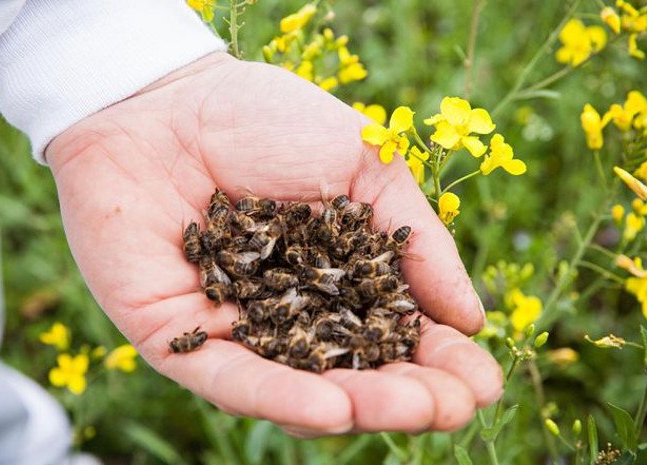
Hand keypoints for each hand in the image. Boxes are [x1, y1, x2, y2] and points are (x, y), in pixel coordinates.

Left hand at [46, 52, 501, 435]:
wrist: (164, 99)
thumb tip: (472, 318)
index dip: (442, 362)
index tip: (482, 380)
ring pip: (301, 392)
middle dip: (410, 396)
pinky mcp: (179, 340)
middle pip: (356, 376)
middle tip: (455, 405)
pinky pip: (232, 380)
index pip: (398, 335)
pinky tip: (333, 409)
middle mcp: (293, 317)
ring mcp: (238, 332)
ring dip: (361, 406)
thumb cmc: (266, 121)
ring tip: (413, 407)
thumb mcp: (366, 167)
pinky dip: (281, 399)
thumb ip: (417, 242)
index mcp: (340, 279)